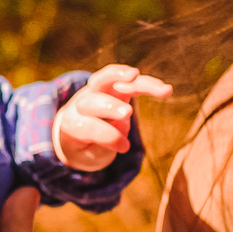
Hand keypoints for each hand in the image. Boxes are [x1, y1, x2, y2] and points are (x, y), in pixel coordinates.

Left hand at [54, 64, 171, 170]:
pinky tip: (160, 86)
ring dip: (127, 80)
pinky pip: (118, 76)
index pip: (86, 127)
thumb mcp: (90, 155)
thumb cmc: (85, 148)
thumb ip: (102, 145)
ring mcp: (93, 91)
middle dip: (109, 106)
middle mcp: (79, 104)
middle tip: (127, 113)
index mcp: (72, 125)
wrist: (75, 131)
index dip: (107, 136)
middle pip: (90, 100)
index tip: (124, 147)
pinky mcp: (109, 85)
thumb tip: (122, 125)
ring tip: (154, 85)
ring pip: (105, 80)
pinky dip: (137, 78)